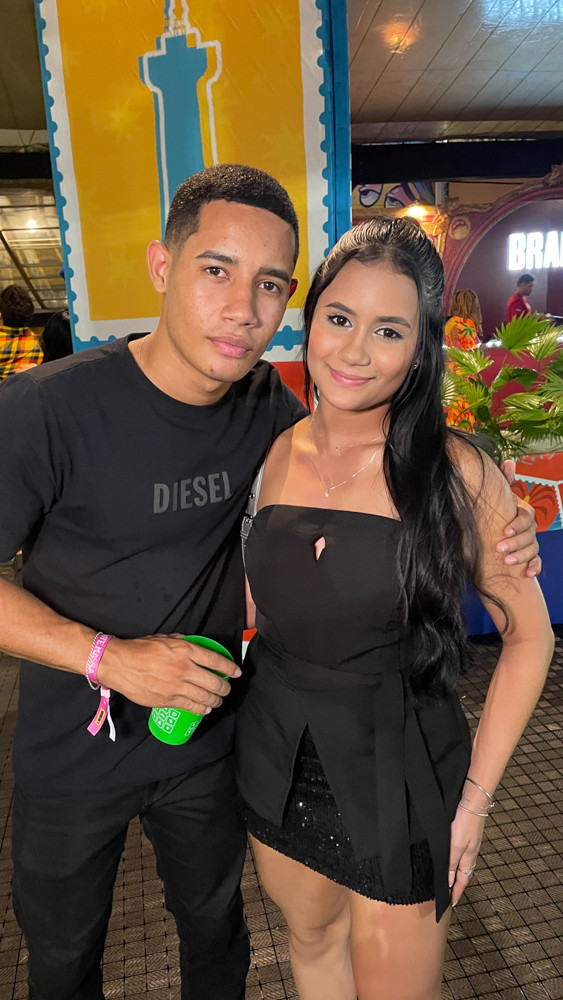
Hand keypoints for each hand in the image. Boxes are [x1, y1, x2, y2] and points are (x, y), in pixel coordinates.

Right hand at [97, 634, 240, 713]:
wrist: (119, 664)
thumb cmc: (141, 649)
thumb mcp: (166, 638)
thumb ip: (184, 643)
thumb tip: (198, 648)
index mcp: (185, 650)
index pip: (215, 660)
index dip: (230, 668)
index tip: (237, 672)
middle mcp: (183, 669)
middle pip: (214, 682)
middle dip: (225, 687)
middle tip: (227, 688)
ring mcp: (175, 686)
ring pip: (205, 697)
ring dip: (216, 700)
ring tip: (218, 700)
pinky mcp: (167, 700)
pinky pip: (190, 707)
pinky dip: (201, 708)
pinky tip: (205, 708)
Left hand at [448, 805, 484, 907]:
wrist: (474, 800)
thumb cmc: (465, 822)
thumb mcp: (455, 845)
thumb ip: (450, 863)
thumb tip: (448, 882)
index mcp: (468, 858)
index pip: (461, 881)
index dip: (455, 893)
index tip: (450, 904)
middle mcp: (470, 853)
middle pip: (463, 874)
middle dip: (456, 885)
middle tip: (448, 894)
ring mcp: (470, 844)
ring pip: (462, 864)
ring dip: (456, 873)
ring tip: (448, 880)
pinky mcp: (467, 835)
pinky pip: (461, 853)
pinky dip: (456, 861)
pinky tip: (451, 857)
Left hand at [498, 463, 540, 577]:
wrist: (487, 541)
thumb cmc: (493, 516)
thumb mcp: (495, 500)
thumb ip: (502, 483)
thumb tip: (508, 461)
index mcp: (521, 513)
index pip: (526, 516)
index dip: (517, 524)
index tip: (504, 531)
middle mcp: (528, 528)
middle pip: (529, 534)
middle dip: (516, 542)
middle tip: (499, 549)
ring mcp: (529, 542)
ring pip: (532, 548)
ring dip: (522, 556)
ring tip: (508, 562)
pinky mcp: (528, 557)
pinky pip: (537, 562)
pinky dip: (534, 567)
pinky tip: (527, 573)